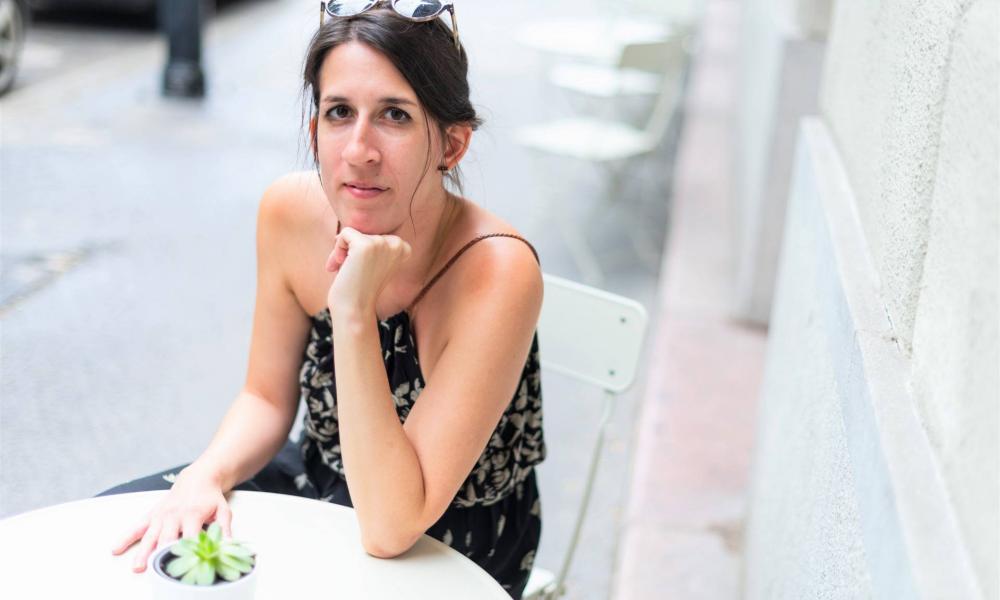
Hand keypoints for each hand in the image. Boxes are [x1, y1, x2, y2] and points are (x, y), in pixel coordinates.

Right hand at [110, 467, 231, 572]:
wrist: (198, 478)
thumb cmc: (210, 498)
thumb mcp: (222, 511)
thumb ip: (224, 529)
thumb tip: (229, 546)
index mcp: (192, 514)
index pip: (189, 536)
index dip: (187, 549)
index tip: (184, 563)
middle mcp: (174, 515)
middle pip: (166, 538)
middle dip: (162, 554)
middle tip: (158, 570)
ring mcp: (161, 516)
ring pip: (150, 536)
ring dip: (144, 552)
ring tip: (138, 567)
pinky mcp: (152, 515)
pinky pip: (137, 527)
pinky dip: (126, 538)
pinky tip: (116, 549)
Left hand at [325, 227, 411, 316]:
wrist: (354, 309)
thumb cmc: (359, 287)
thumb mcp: (374, 262)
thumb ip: (374, 244)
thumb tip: (355, 220)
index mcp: (404, 248)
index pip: (375, 234)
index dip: (363, 249)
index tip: (362, 267)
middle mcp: (397, 244)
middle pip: (364, 232)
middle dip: (350, 250)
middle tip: (348, 270)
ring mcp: (382, 244)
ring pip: (353, 233)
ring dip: (342, 251)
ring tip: (343, 269)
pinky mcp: (365, 245)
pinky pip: (345, 234)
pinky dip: (338, 249)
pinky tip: (339, 266)